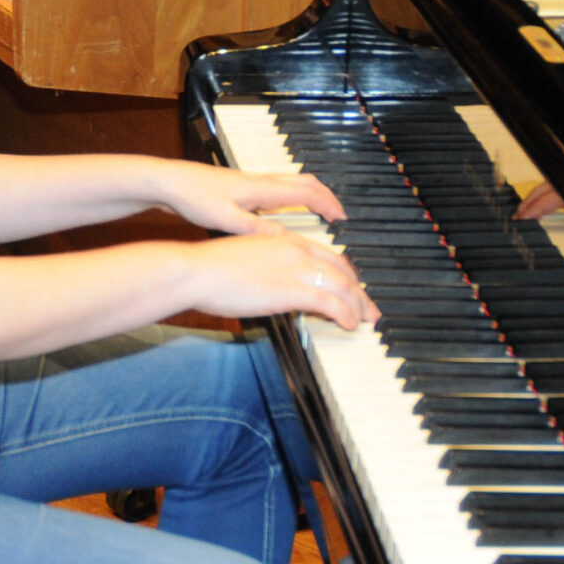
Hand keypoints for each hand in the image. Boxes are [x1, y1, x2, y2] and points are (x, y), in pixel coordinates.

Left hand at [158, 161, 344, 234]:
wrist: (166, 181)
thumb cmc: (192, 197)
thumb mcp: (226, 218)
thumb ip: (257, 229)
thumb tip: (288, 240)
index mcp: (261, 189)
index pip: (306, 193)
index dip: (328, 206)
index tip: (343, 220)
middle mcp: (259, 181)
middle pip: (304, 182)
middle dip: (326, 197)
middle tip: (338, 215)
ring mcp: (249, 182)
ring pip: (290, 183)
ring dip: (309, 195)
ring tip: (318, 213)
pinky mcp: (238, 187)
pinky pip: (275, 188)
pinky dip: (289, 197)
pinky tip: (280, 212)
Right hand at [186, 232, 376, 330]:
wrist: (196, 271)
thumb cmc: (211, 267)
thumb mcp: (247, 258)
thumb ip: (270, 267)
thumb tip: (278, 286)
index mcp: (286, 239)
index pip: (329, 255)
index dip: (346, 274)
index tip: (351, 289)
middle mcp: (297, 250)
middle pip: (343, 270)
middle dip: (359, 291)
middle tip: (367, 308)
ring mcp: (297, 269)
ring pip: (344, 286)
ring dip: (357, 305)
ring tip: (362, 319)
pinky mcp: (293, 290)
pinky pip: (331, 303)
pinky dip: (345, 314)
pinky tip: (349, 324)